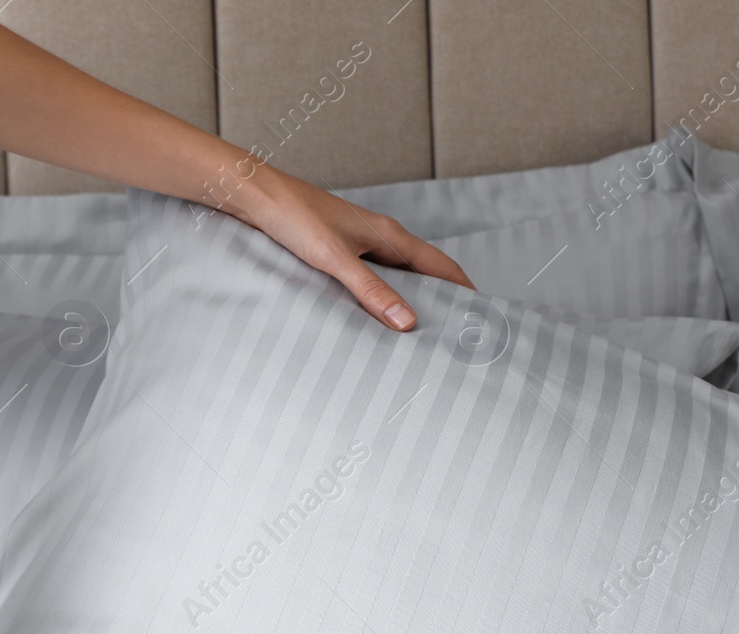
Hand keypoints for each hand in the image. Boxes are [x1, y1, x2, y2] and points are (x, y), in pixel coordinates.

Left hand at [231, 168, 475, 331]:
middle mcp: (380, 238)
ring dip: (410, 300)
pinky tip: (374, 318)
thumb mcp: (335, 259)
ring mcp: (360, 244)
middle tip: (454, 334)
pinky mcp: (340, 250)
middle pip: (424, 273)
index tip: (481, 316)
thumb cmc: (295, 217)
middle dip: (442, 300)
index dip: (464, 290)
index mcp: (389, 235)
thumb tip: (407, 322)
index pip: (442, 266)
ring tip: (419, 334)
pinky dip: (382, 298)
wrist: (257, 195)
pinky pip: (373, 279)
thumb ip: (371, 291)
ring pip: (397, 277)